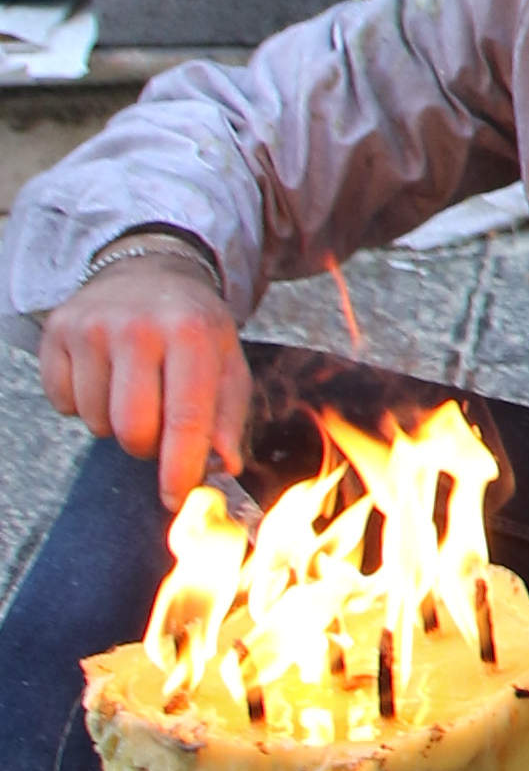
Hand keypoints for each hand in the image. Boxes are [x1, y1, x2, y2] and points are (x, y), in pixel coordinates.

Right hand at [37, 253, 250, 510]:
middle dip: (146, 446)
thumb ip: (228, 417)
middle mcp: (139, 327)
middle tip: (158, 428)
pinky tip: (104, 376)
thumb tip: (224, 465)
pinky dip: (83, 404)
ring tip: (133, 390)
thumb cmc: (193, 327)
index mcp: (191, 333)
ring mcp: (92, 327)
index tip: (176, 499)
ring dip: (114, 423)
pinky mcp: (57, 332)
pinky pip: (63, 403)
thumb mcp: (226, 362)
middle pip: (133, 430)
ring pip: (95, 422)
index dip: (180, 469)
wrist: (149, 271)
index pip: (185, 418)